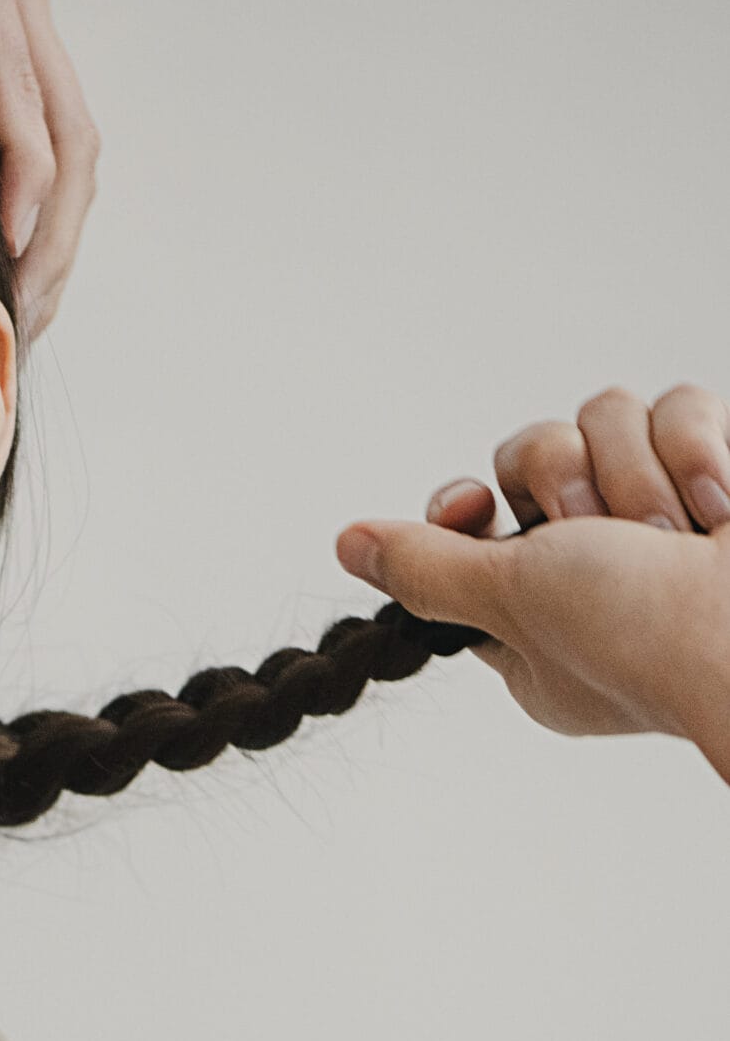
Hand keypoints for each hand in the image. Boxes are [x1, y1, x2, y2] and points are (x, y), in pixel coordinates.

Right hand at [0, 0, 98, 337]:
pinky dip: (18, 158)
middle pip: (77, 163)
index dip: (49, 258)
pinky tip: (7, 223)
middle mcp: (23, 9)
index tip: (15, 331)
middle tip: (18, 337)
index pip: (59, 171)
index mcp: (8, 43)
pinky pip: (10, 76)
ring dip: (48, 232)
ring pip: (62, 132)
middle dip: (55, 262)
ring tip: (14, 300)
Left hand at [335, 384, 729, 783]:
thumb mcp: (509, 599)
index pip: (472, 524)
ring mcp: (660, 514)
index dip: (466, 507)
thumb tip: (349, 545)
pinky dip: (698, 448)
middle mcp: (596, 563)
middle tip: (603, 536)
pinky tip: (718, 506)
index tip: (475, 509)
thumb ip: (430, 567)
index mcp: (534, 617)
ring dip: (635, 472)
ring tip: (672, 534)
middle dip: (564, 480)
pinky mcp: (717, 468)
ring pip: (605, 415)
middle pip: (533, 450)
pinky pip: (680, 405)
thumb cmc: (641, 636)